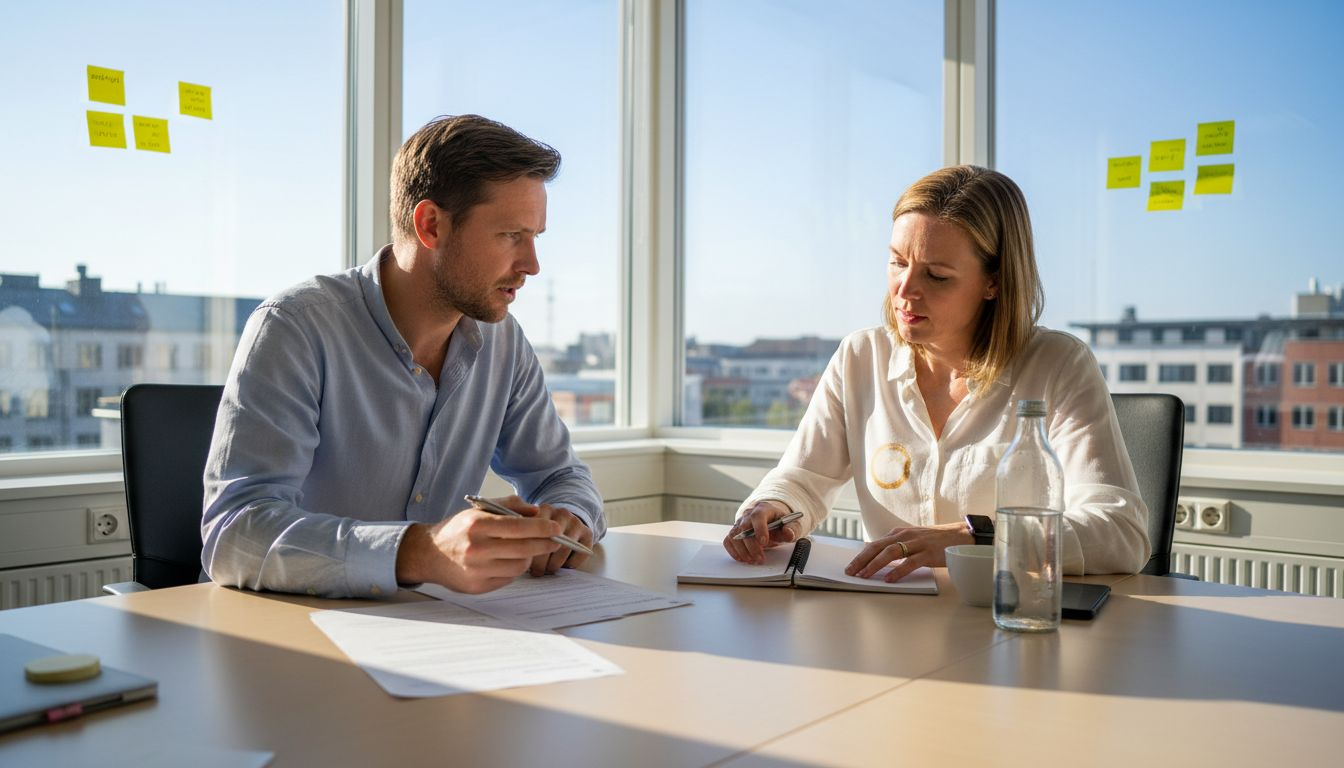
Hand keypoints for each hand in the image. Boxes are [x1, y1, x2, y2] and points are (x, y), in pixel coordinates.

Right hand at [395, 497, 561, 593]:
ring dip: (529, 557)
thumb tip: (536, 511)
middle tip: (556, 540)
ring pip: (519, 566)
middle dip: (545, 544)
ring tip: (528, 550)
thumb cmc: (457, 530)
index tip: (556, 528)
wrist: (428, 554)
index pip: (519, 527)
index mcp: (477, 525)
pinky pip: (508, 578)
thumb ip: (509, 506)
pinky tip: (510, 561)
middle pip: (523, 549)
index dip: (542, 528)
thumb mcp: (479, 510)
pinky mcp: (477, 587)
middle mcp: (476, 549)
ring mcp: (477, 570)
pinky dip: (513, 569)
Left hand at [529, 501, 594, 575]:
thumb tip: (517, 558)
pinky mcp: (588, 532)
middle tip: (537, 572)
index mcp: (544, 509)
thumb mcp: (532, 527)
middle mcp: (562, 513)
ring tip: (548, 571)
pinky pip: (581, 552)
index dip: (530, 549)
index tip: (524, 562)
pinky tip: (564, 567)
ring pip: (565, 548)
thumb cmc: (543, 531)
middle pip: (551, 540)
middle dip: (542, 560)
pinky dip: (572, 564)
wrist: (566, 522)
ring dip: (555, 564)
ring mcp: (576, 522)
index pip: (536, 530)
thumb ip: (524, 535)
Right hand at [723, 500, 800, 564]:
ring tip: (753, 560)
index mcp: (763, 509)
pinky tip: (742, 558)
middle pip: (744, 528)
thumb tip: (788, 533)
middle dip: (752, 546)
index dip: (759, 529)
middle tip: (760, 558)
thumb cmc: (779, 523)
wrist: (771, 521)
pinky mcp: (734, 532)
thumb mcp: (790, 524)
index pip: (758, 516)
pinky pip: (729, 540)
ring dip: (743, 550)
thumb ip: (791, 529)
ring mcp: (740, 523)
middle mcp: (749, 514)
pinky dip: (733, 551)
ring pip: (735, 535)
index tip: (764, 542)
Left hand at [844, 522, 972, 582]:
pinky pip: (909, 562)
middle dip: (861, 560)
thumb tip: (878, 560)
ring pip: (890, 553)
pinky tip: (889, 579)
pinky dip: (897, 571)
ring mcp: (917, 543)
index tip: (850, 567)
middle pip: (877, 547)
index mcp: (898, 533)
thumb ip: (897, 547)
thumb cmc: (935, 541)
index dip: (860, 556)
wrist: (961, 535)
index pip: (874, 545)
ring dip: (875, 565)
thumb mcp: (912, 540)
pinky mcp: (928, 553)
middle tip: (850, 572)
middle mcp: (905, 535)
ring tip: (865, 576)